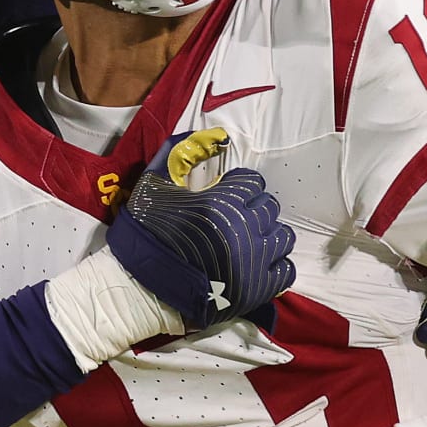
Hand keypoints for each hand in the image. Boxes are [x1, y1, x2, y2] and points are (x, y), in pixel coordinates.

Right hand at [107, 128, 295, 328]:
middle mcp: (242, 229)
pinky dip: (276, 265)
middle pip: (269, 208)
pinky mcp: (256, 289)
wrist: (140, 288)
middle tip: (238, 219)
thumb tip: (205, 137)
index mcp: (220, 203)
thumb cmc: (147, 235)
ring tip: (251, 241)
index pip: (252, 182)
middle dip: (255, 210)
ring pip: (283, 237)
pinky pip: (285, 270)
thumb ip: (179, 159)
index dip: (241, 187)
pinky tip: (259, 265)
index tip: (230, 196)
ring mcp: (252, 261)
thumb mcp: (154, 188)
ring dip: (269, 236)